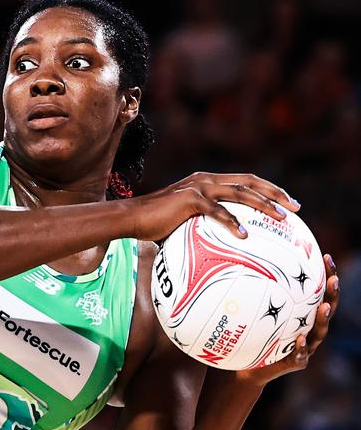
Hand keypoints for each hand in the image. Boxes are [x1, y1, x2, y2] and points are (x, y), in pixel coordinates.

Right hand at [132, 172, 299, 241]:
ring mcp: (198, 187)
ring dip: (264, 204)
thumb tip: (222, 249)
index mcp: (208, 182)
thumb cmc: (156, 225)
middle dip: (276, 193)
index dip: (268, 190)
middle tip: (296, 208)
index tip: (288, 204)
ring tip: (282, 218)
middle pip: (249, 181)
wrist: (133, 218)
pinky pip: (217, 211)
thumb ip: (204, 227)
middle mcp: (206, 179)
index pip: (245, 181)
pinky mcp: (190, 199)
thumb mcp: (185, 223)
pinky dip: (233, 222)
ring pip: (239, 191)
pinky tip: (245, 236)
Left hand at [234, 253, 339, 386]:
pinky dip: (301, 348)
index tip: (324, 256)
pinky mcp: (296, 363)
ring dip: (323, 320)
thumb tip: (234, 255)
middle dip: (332, 294)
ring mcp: (305, 346)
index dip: (325, 275)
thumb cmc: (247, 333)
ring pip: (319, 332)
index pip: (317, 292)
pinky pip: (300, 355)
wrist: (245, 366)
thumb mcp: (247, 309)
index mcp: (300, 313)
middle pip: (326, 309)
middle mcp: (307, 328)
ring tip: (324, 306)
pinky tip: (300, 339)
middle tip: (333, 280)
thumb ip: (247, 288)